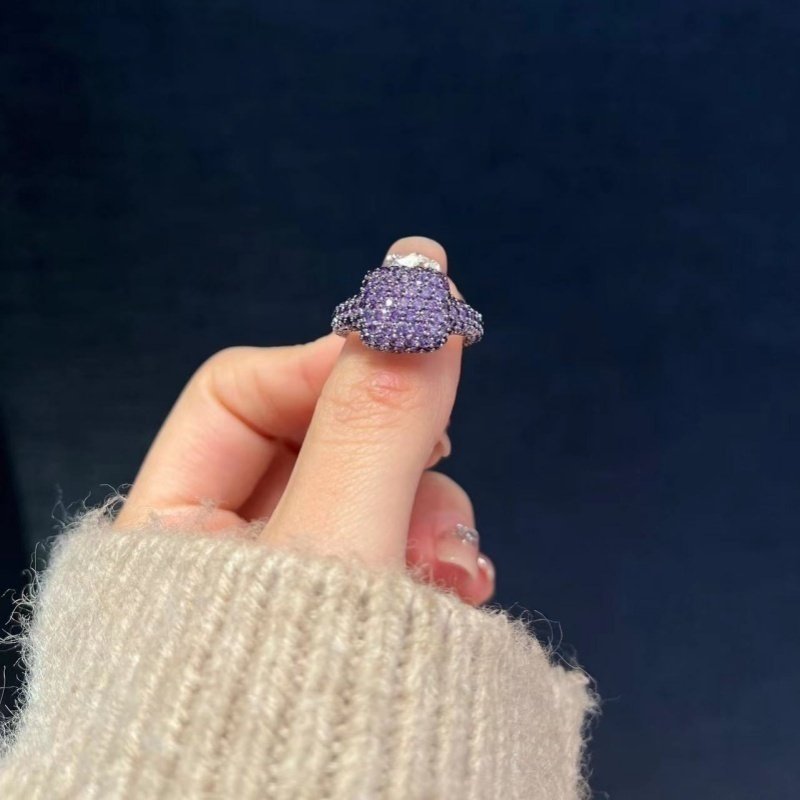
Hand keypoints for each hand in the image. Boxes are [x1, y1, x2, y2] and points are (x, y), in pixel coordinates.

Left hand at [115, 236, 494, 605]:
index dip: (327, 364)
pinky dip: (429, 558)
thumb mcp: (338, 547)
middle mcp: (217, 551)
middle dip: (390, 452)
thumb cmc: (299, 703)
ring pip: (364, 493)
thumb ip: (375, 420)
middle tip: (440, 460)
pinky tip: (458, 589)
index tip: (413, 356)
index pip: (236, 391)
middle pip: (313, 440)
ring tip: (455, 572)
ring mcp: (281, 584)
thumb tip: (415, 276)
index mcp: (166, 529)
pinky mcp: (338, 611)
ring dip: (424, 517)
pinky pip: (388, 546)